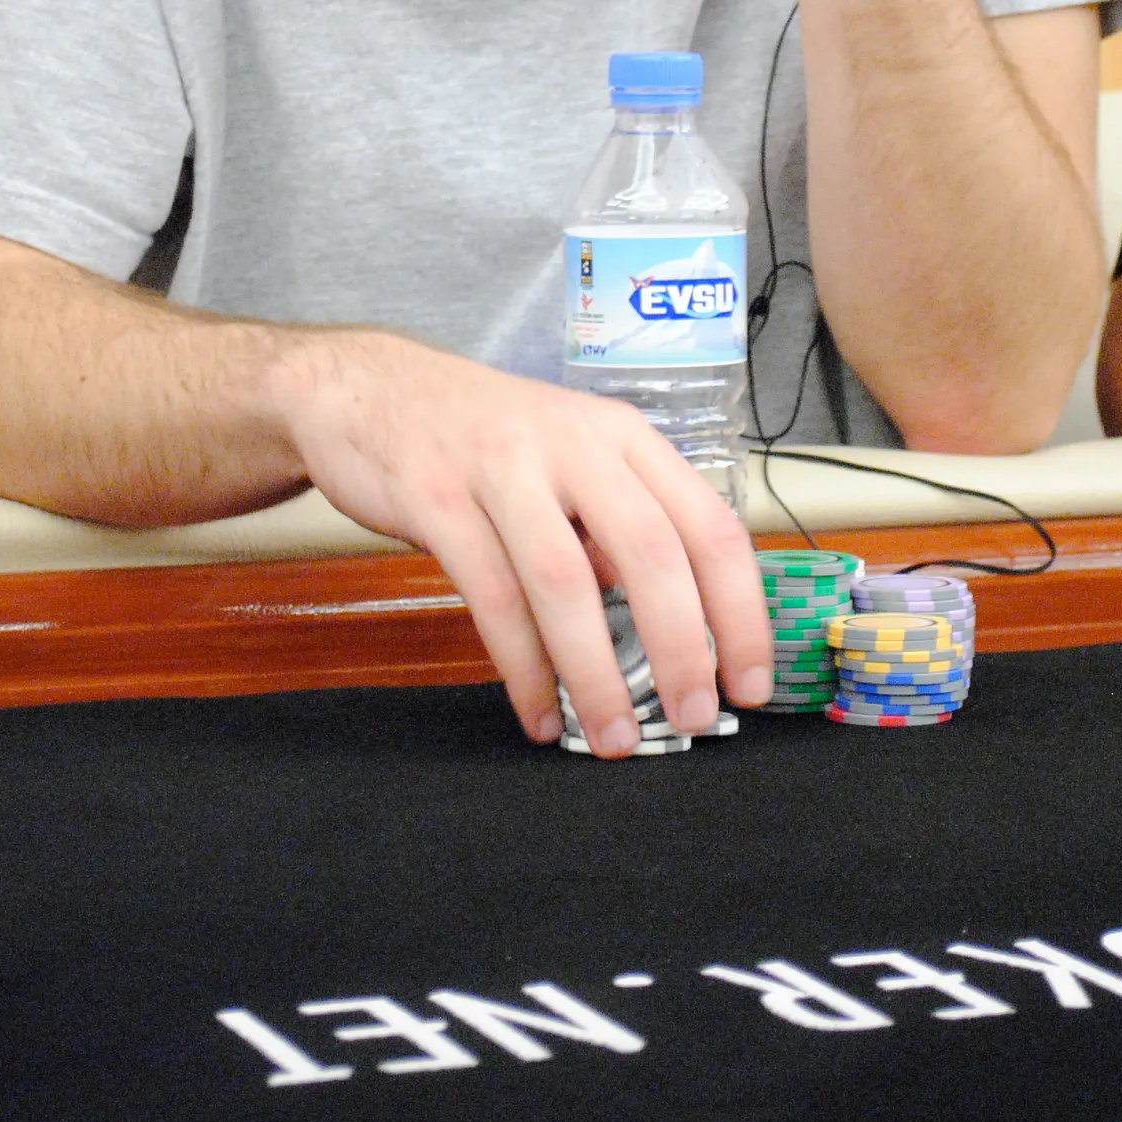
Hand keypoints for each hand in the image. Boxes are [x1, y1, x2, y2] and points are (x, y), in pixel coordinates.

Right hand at [270, 330, 771, 755]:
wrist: (370, 386)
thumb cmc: (484, 435)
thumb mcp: (571, 456)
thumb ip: (619, 526)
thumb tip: (674, 630)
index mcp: (621, 436)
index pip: (710, 525)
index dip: (742, 610)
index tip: (750, 681)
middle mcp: (572, 442)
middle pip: (651, 551)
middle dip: (681, 647)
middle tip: (692, 718)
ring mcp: (501, 466)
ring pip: (567, 581)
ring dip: (597, 671)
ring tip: (615, 735)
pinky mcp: (436, 496)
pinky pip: (490, 596)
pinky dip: (522, 667)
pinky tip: (539, 712)